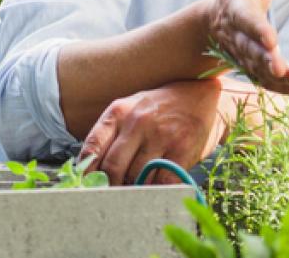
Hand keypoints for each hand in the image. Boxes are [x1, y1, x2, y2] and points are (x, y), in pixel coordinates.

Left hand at [80, 79, 226, 185]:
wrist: (202, 94)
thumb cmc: (162, 107)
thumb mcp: (132, 109)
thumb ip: (112, 134)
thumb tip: (91, 172)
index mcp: (119, 111)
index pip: (92, 148)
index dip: (86, 173)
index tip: (87, 186)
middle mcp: (138, 121)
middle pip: (112, 167)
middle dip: (110, 185)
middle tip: (112, 193)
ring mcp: (162, 135)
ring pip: (135, 176)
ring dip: (133, 187)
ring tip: (135, 188)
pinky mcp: (182, 148)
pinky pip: (161, 180)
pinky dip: (155, 189)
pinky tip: (154, 187)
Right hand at [207, 0, 288, 95]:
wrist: (219, 17)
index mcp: (234, 8)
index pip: (245, 20)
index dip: (257, 30)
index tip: (272, 39)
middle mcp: (236, 35)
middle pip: (250, 50)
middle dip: (265, 60)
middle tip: (281, 68)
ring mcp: (243, 54)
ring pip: (259, 69)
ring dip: (278, 78)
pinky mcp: (252, 66)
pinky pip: (265, 79)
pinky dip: (281, 87)